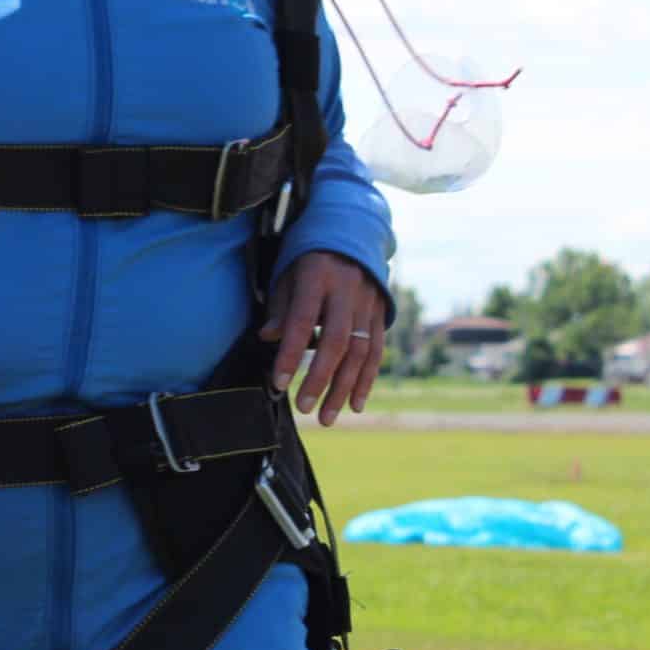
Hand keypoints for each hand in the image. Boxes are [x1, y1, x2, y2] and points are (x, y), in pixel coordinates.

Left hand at [260, 250, 386, 426]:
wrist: (352, 233)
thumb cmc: (308, 258)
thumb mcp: (288, 272)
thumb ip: (280, 306)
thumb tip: (268, 338)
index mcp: (319, 276)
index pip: (303, 320)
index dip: (290, 353)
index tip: (277, 382)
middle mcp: (348, 289)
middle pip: (337, 342)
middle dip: (319, 379)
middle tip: (304, 408)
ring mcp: (369, 302)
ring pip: (360, 352)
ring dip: (344, 388)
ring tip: (327, 416)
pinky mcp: (381, 313)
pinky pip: (377, 351)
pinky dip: (366, 380)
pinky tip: (355, 405)